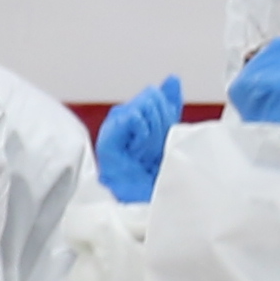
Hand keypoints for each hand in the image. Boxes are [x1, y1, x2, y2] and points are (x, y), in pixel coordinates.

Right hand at [93, 75, 184, 204]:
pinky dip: (142, 135)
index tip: (166, 139)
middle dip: (161, 125)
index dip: (167, 115)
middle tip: (155, 150)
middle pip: (152, 98)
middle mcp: (124, 119)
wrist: (149, 201)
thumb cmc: (158, 173)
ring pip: (144, 106)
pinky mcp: (108, 138)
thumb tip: (172, 79)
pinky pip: (133, 117)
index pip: (157, 98)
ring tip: (146, 153)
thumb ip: (169, 106)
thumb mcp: (171, 134)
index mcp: (139, 117)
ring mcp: (114, 128)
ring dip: (152, 133)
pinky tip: (138, 152)